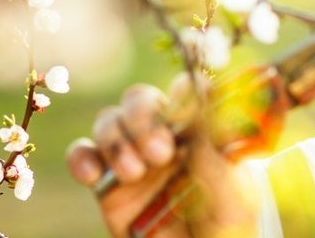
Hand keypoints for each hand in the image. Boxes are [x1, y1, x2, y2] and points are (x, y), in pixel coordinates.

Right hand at [65, 76, 254, 236]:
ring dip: (116, 140)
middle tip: (159, 153)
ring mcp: (133, 157)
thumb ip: (216, 160)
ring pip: (110, 121)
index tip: (189, 101)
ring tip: (133, 174)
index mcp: (200, 132)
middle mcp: (164, 137)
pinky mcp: (106, 183)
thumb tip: (204, 111)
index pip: (189, 94)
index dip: (186, 91)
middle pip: (140, 100)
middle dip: (143, 119)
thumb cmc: (226, 229)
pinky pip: (83, 155)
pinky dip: (81, 158)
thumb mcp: (233, 200)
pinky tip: (91, 176)